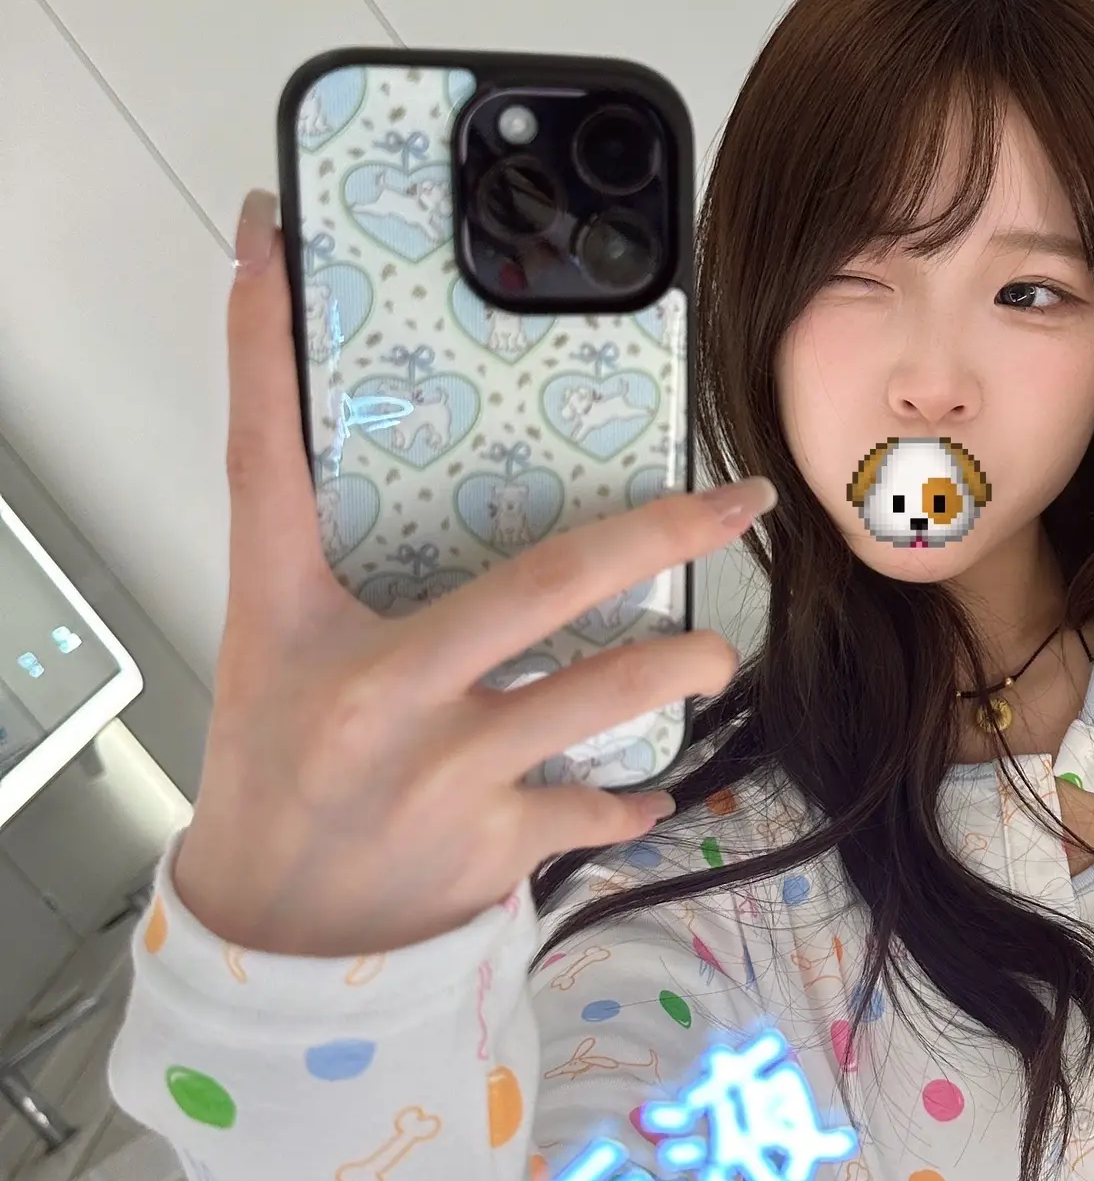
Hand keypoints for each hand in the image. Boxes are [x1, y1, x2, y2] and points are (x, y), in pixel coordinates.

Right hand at [170, 191, 771, 956]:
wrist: (270, 935)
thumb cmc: (275, 769)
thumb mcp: (273, 645)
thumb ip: (305, 539)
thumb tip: (333, 433)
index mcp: (301, 621)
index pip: (270, 464)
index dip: (265, 354)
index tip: (267, 246)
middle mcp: (380, 692)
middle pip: (539, 585)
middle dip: (657, 536)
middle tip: (740, 500)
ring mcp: (445, 774)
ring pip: (601, 700)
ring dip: (677, 670)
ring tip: (712, 656)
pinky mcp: (492, 845)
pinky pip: (595, 804)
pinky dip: (629, 795)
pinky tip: (654, 785)